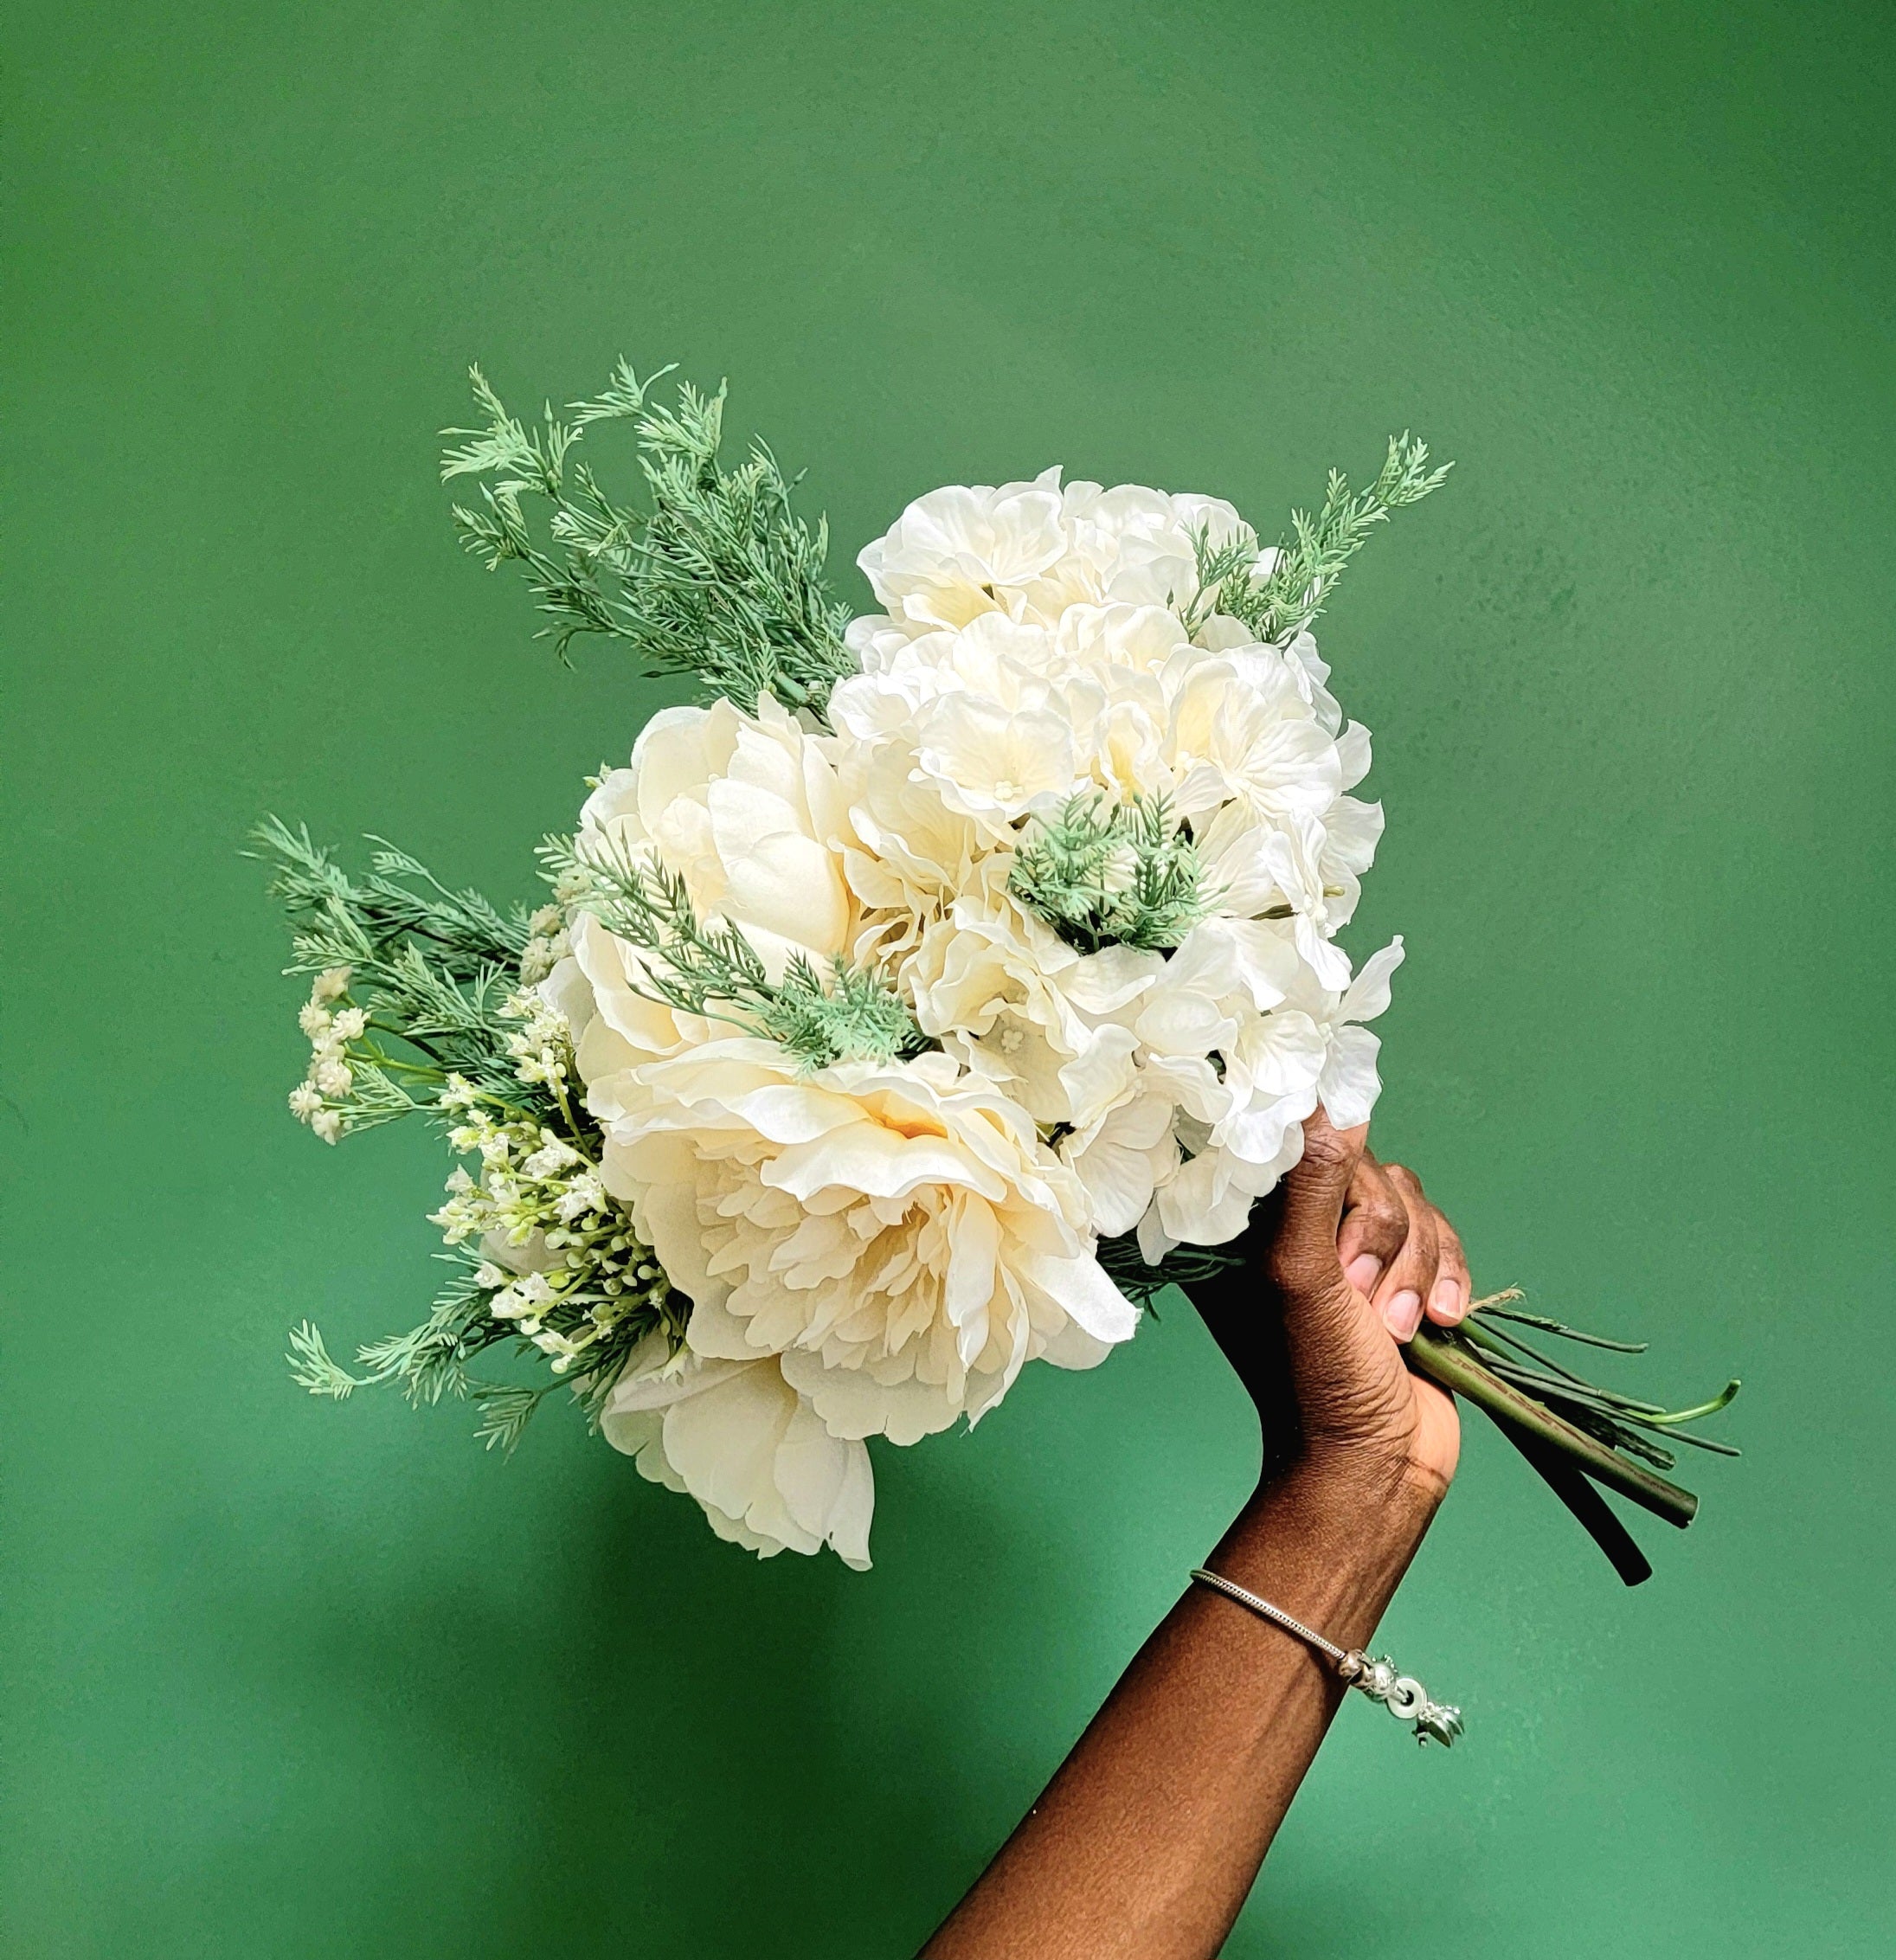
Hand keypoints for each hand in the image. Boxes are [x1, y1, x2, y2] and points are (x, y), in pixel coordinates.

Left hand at [1189, 1111, 1462, 1498]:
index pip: (1295, 1145)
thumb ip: (1316, 1184)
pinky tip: (1439, 1327)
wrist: (1379, 1467)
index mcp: (1247, 1225)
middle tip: (1362, 1300)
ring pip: (1412, 1202)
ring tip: (1397, 1330)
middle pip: (1366, 1170)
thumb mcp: (1304, 1274)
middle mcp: (1295, 1230)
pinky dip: (1449, 1279)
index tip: (1339, 1230)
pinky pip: (1444, 1235)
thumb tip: (1331, 1102)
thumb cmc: (1320, 1381)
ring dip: (1416, 1269)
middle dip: (1382, 1239)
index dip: (1328, 1172)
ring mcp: (1351, 1252)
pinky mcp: (1403, 1274)